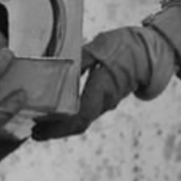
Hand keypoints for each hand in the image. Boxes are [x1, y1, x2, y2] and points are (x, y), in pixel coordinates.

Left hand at [32, 25, 177, 139]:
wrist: (147, 53)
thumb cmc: (124, 47)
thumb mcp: (99, 48)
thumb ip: (79, 59)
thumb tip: (58, 65)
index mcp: (102, 88)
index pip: (80, 116)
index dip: (58, 128)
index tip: (39, 131)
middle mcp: (104, 101)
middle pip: (78, 124)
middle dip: (55, 131)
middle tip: (34, 133)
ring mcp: (106, 102)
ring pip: (81, 121)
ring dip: (61, 126)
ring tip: (39, 126)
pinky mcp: (105, 100)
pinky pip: (86, 114)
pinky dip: (69, 118)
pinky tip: (56, 113)